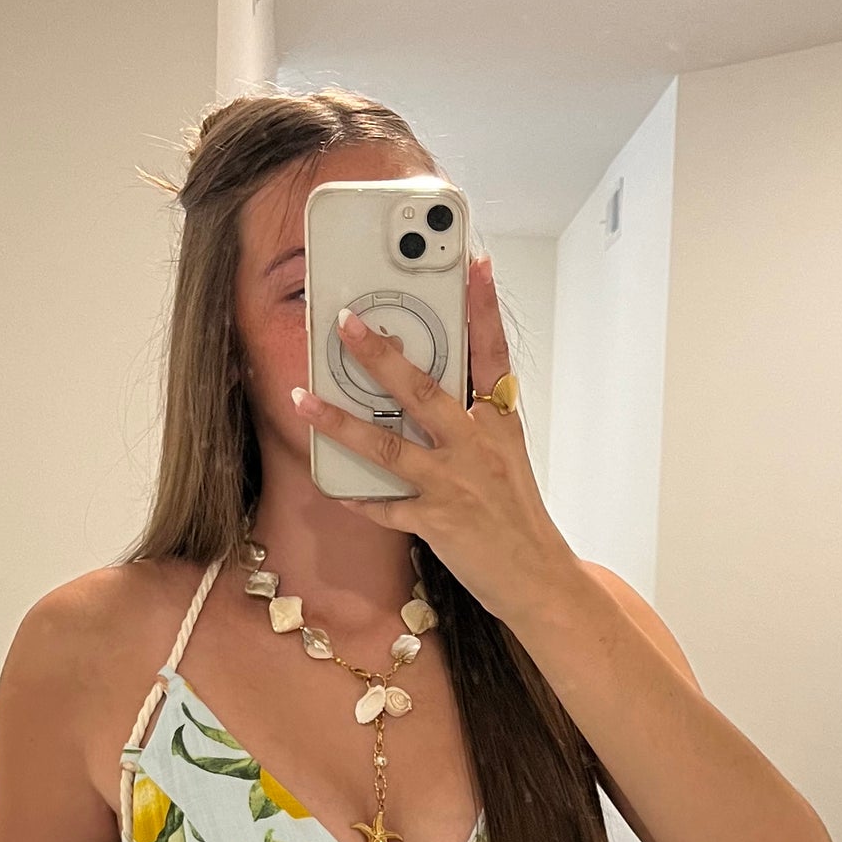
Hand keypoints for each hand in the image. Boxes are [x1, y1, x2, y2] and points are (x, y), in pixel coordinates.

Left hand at [288, 251, 577, 626]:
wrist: (539, 579)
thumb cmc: (518, 516)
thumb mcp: (507, 455)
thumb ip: (473, 418)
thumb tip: (428, 387)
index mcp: (499, 423)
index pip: (493, 353)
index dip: (484, 307)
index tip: (474, 262)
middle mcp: (477, 446)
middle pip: (423, 391)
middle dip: (380, 354)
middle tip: (345, 321)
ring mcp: (455, 485)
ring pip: (388, 446)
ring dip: (340, 421)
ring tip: (302, 398)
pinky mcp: (436, 524)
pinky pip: (384, 506)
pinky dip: (354, 495)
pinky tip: (328, 482)